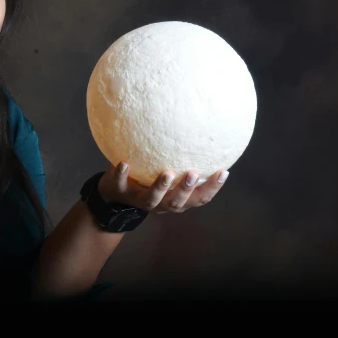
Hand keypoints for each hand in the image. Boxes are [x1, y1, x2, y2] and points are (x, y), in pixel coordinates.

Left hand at [96, 161, 228, 213]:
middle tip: (193, 173)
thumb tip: (204, 134)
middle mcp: (160, 203)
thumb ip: (182, 161)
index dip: (212, 188)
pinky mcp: (119, 190)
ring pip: (151, 200)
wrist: (114, 194)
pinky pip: (120, 184)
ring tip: (167, 173)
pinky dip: (122, 174)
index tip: (223, 172)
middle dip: (186, 190)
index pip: (198, 198)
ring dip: (159, 187)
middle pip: (176, 203)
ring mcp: (139, 199)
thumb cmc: (148, 178)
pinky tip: (124, 162)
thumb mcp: (168, 172)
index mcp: (175, 199)